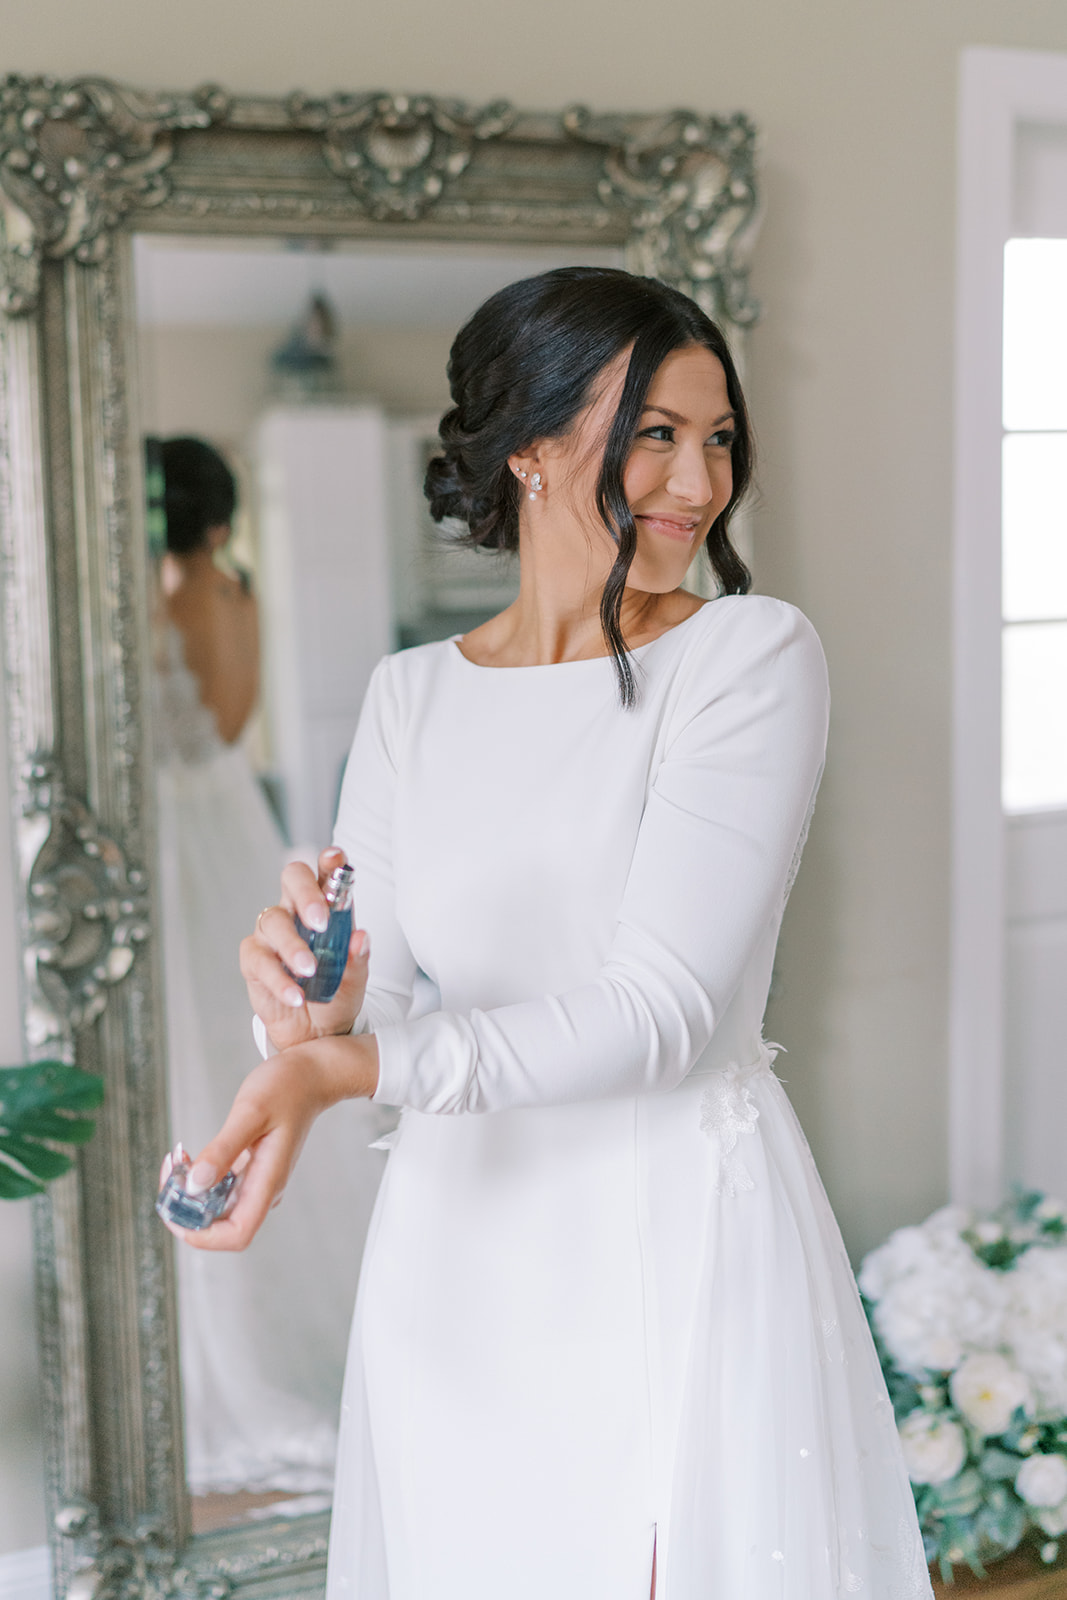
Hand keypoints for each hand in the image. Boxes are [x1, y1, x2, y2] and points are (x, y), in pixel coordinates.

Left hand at [160, 1032, 379, 1252]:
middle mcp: (263, 1188)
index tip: (176, 1209)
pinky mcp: (250, 1170)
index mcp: (268, 1181)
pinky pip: (218, 1189)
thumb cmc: (287, 1088)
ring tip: (176, 1159)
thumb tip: (195, 1185)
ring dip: (188, 1193)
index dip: (202, 1235)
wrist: (311, 1074)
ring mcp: (257, 1181)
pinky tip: (187, 1157)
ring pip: (216, 1208)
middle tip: (169, 1172)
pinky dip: (197, 1178)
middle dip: (185, 1209)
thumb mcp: (251, 1112)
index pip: (237, 1234)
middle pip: (220, 1226)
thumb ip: (224, 1149)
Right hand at [240, 846, 369, 1051]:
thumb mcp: (355, 979)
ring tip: (310, 971)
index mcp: (325, 905)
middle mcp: (295, 911)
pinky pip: (259, 960)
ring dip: (293, 946)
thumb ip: (358, 958)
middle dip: (306, 894)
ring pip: (273, 921)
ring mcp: (271, 933)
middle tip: (321, 921)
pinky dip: (279, 980)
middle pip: (292, 878)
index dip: (329, 861)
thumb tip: (362, 938)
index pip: (325, 872)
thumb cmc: (336, 993)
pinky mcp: (254, 960)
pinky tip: (296, 996)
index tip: (335, 858)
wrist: (317, 1032)